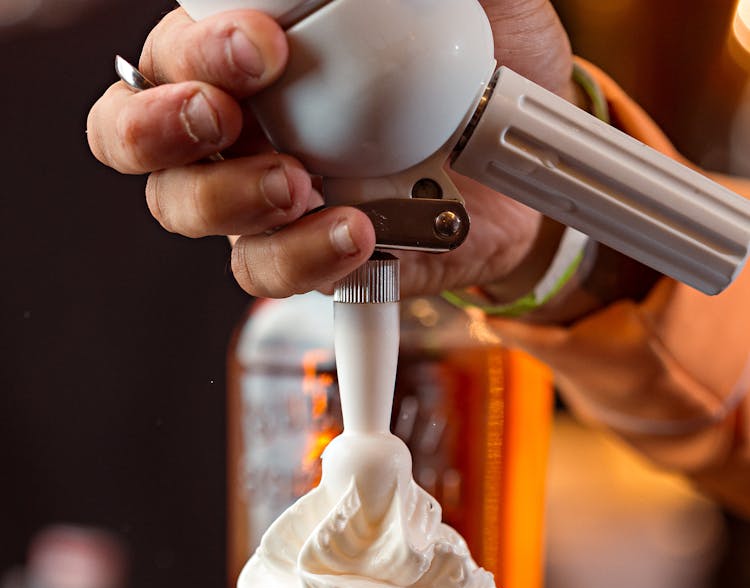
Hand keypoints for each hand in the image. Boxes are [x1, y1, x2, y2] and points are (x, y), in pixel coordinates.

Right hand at [87, 2, 573, 298]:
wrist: (535, 148)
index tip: (262, 46)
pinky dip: (308, 259)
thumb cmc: (483, 56)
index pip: (170, 55)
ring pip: (196, 216)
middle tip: (225, 117)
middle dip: (166, 128)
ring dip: (233, 202)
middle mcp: (242, 130)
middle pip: (141, 143)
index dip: (192, 54)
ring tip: (299, 186)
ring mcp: (272, 202)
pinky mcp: (316, 260)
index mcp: (247, 56)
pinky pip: (277, 275)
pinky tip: (358, 234)